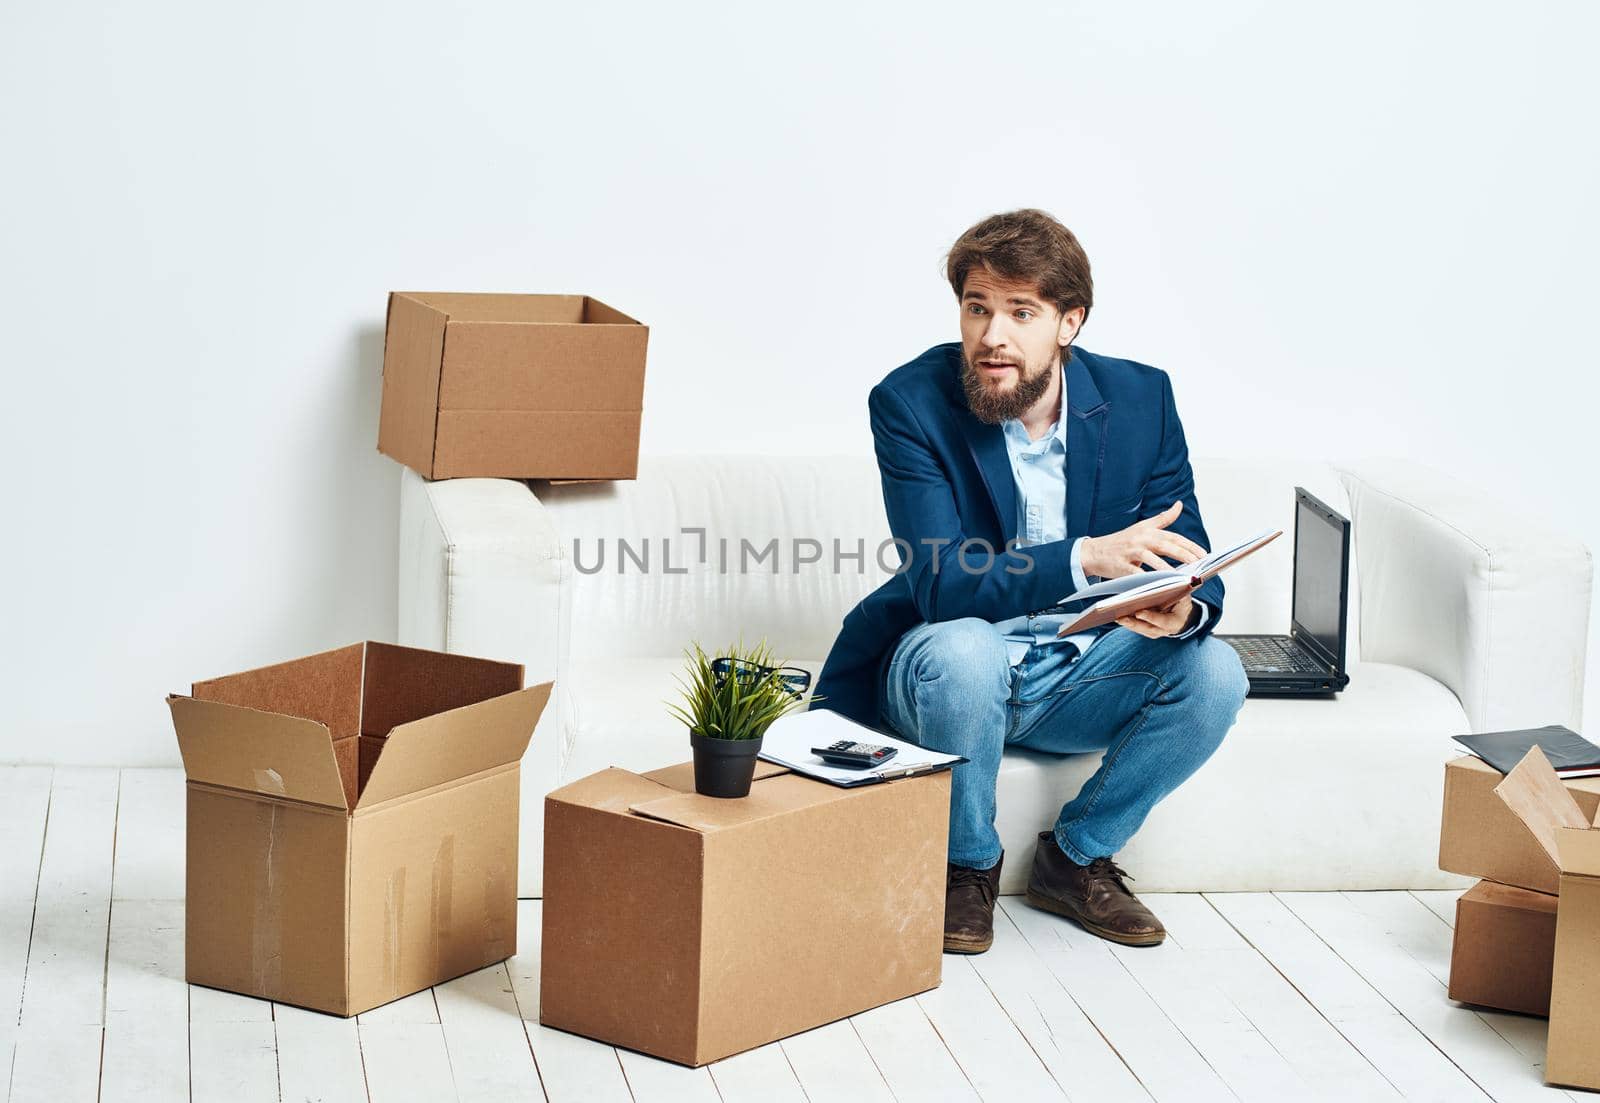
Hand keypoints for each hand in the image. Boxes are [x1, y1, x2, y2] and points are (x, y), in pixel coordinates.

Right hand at [1080, 501, 1206, 578]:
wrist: (1094, 552)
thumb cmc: (1121, 541)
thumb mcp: (1142, 527)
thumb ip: (1163, 518)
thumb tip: (1179, 505)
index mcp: (1148, 531)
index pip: (1173, 537)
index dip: (1190, 545)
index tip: (1204, 554)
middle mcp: (1141, 539)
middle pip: (1166, 546)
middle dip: (1185, 555)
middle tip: (1199, 564)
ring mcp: (1130, 552)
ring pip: (1152, 560)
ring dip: (1168, 568)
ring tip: (1182, 576)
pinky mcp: (1121, 566)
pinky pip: (1136, 573)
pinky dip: (1147, 579)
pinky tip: (1158, 585)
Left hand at [1115, 593, 1195, 638]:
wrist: (1183, 617)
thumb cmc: (1182, 603)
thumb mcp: (1184, 597)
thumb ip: (1181, 592)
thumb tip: (1176, 583)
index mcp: (1175, 622)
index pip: (1162, 620)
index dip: (1151, 616)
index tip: (1139, 612)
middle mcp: (1164, 630)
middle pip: (1147, 628)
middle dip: (1133, 622)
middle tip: (1120, 617)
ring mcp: (1155, 632)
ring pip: (1139, 629)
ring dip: (1127, 623)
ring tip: (1115, 615)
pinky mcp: (1148, 632)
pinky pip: (1136, 628)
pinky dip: (1127, 622)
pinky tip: (1117, 615)